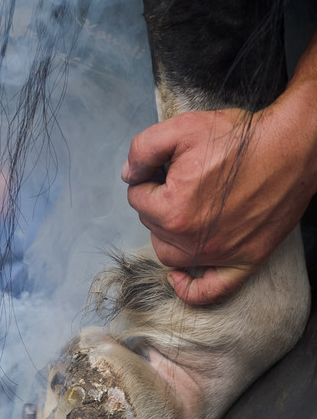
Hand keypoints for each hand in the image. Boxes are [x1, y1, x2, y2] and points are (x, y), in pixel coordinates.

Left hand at [122, 101, 316, 303]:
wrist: (290, 148)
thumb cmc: (240, 138)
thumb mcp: (181, 128)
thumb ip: (143, 150)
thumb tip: (128, 174)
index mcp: (172, 209)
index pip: (136, 198)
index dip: (148, 177)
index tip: (168, 165)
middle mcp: (192, 239)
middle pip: (151, 225)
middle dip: (158, 201)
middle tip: (182, 179)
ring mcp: (219, 254)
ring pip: (170, 255)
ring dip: (167, 234)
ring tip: (181, 210)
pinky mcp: (244, 261)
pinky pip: (210, 290)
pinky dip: (190, 289)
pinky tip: (179, 278)